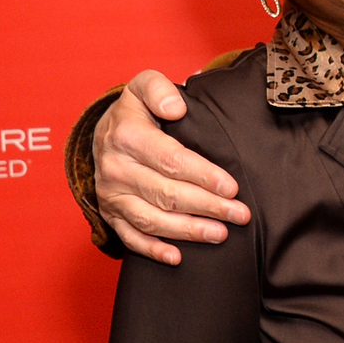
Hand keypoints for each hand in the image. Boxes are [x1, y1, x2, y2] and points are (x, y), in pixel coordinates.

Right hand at [94, 71, 247, 264]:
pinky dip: (152, 250)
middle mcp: (115, 169)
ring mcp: (111, 195)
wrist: (103, 132)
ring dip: (187, 231)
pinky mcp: (110, 213)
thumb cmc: (137, 110)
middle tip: (240, 215)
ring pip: (151, 219)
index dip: (204, 176)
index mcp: (127, 137)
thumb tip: (176, 106)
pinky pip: (130, 237)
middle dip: (207, 206)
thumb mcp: (145, 86)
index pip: (171, 161)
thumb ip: (159, 89)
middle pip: (166, 194)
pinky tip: (177, 257)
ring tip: (220, 234)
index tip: (232, 187)